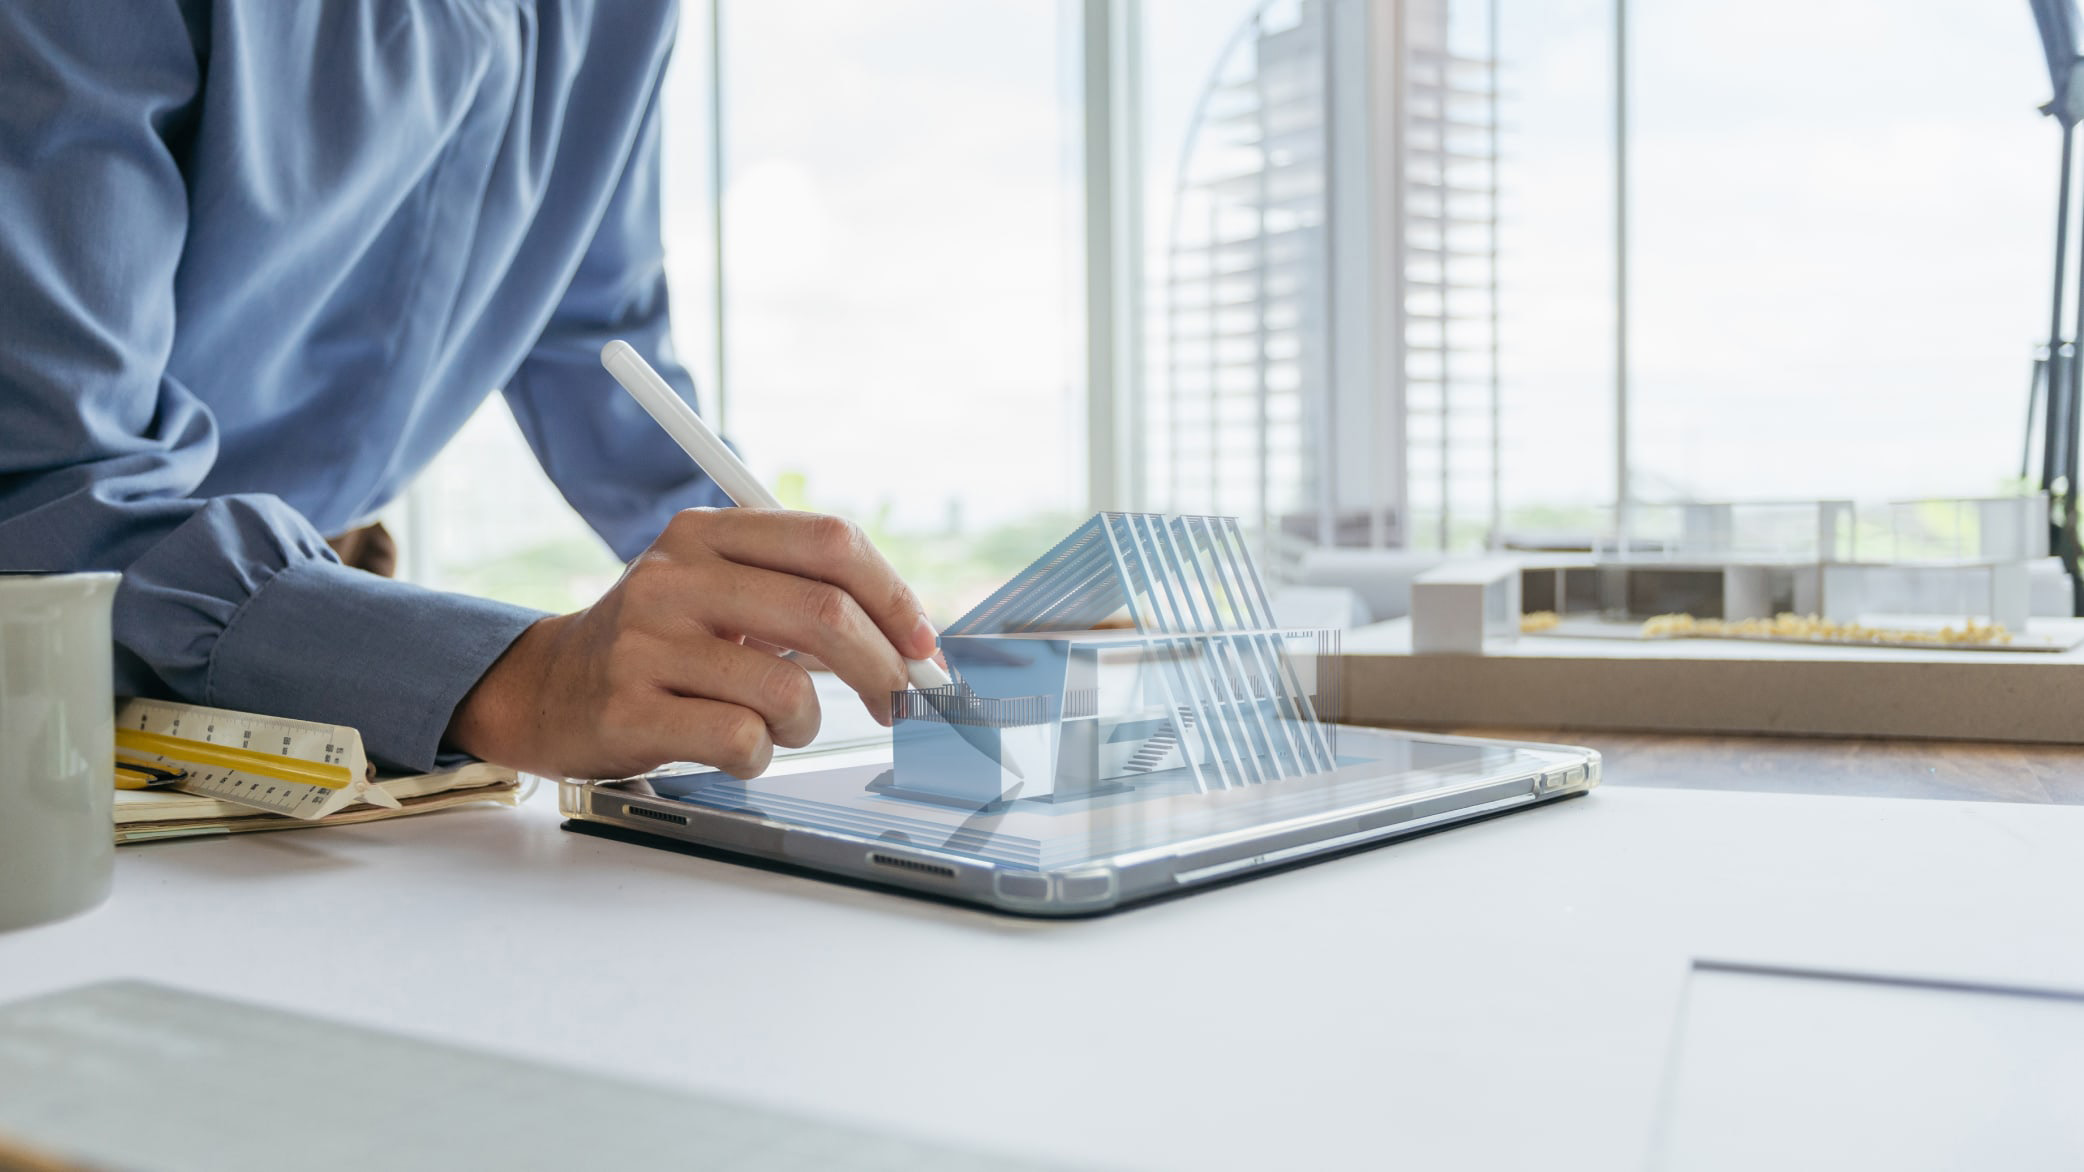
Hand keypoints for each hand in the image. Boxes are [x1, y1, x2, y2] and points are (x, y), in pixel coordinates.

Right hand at [445, 508, 939, 779]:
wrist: (547, 689)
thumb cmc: (661, 645)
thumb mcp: (718, 592)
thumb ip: (801, 597)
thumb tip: (912, 642)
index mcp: (706, 534)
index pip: (831, 542)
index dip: (894, 596)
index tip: (921, 644)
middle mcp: (675, 577)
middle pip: (825, 614)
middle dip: (884, 670)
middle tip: (899, 703)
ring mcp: (647, 643)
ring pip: (789, 691)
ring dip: (807, 724)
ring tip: (776, 725)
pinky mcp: (630, 709)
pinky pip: (743, 741)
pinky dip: (759, 756)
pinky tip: (732, 748)